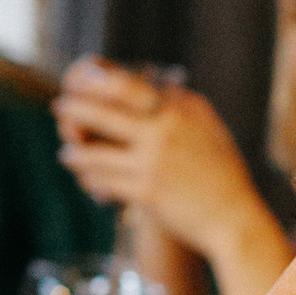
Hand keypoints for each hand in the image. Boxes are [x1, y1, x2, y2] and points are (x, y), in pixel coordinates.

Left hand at [52, 58, 272, 260]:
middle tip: (60, 106)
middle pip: (102, 112)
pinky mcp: (146, 192)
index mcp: (179, 109)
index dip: (94, 79)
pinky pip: (104, 181)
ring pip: (96, 152)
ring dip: (75, 151)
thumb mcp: (207, 125)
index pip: (126, 84)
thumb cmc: (222, 171)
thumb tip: (158, 76)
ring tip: (67, 151)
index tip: (78, 77)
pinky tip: (85, 177)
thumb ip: (180, 102)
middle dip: (74, 109)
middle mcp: (164, 130)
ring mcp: (153, 162)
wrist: (235, 218)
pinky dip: (90, 178)